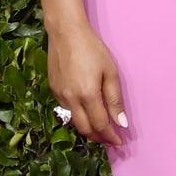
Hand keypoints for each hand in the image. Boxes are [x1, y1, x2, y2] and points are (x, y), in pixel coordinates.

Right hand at [47, 21, 127, 145]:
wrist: (66, 33)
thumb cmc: (92, 48)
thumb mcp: (110, 71)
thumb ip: (114, 99)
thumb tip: (121, 122)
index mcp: (87, 95)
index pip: (100, 125)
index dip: (110, 136)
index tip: (119, 141)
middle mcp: (71, 100)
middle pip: (85, 129)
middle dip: (98, 137)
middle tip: (109, 138)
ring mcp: (59, 95)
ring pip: (73, 121)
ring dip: (87, 128)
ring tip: (99, 127)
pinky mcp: (53, 90)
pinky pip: (65, 110)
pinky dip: (77, 116)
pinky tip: (85, 111)